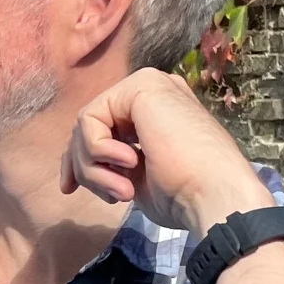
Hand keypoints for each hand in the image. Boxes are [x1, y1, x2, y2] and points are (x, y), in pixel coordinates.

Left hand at [61, 68, 270, 235]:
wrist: (213, 194)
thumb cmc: (184, 195)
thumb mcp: (135, 179)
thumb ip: (110, 164)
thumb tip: (76, 168)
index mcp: (156, 115)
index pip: (100, 129)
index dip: (78, 160)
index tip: (69, 189)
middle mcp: (153, 95)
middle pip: (89, 126)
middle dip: (85, 167)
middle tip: (111, 197)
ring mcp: (149, 86)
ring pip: (86, 124)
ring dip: (93, 167)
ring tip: (123, 189)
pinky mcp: (142, 86)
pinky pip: (90, 118)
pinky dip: (97, 149)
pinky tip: (130, 163)